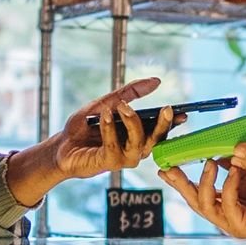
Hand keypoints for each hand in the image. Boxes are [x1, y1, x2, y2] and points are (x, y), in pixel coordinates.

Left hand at [5, 78, 169, 206]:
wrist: (61, 145)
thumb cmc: (85, 126)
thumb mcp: (107, 102)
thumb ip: (131, 93)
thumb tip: (156, 81)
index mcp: (138, 135)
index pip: (161, 129)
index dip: (173, 122)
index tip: (183, 112)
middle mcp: (136, 148)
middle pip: (156, 139)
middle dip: (162, 124)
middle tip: (166, 108)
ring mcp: (124, 158)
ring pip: (139, 142)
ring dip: (132, 122)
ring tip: (122, 106)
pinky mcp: (109, 163)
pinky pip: (114, 145)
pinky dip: (110, 129)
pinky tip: (105, 115)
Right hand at [162, 160, 245, 244]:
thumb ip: (232, 164)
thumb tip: (215, 150)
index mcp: (222, 204)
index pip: (195, 192)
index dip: (179, 181)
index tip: (164, 166)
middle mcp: (224, 216)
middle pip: (194, 202)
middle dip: (181, 184)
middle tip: (171, 167)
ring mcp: (234, 224)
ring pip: (206, 207)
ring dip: (205, 183)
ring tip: (209, 162)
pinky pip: (229, 208)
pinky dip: (228, 188)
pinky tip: (232, 172)